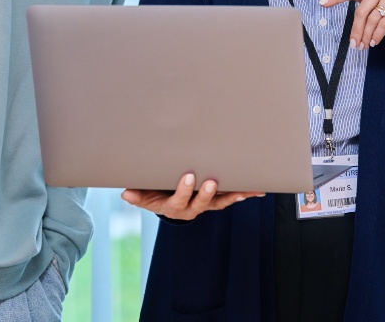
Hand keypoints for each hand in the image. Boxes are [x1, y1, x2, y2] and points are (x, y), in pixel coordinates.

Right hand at [121, 174, 264, 219]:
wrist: (167, 200)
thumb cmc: (154, 191)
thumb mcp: (144, 194)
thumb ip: (137, 194)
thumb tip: (125, 193)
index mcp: (173, 206)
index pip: (178, 200)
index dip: (183, 190)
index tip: (188, 176)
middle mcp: (191, 208)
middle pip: (201, 203)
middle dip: (207, 193)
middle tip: (212, 181)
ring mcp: (206, 205)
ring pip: (220, 202)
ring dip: (233, 196)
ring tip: (245, 191)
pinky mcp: (217, 200)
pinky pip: (232, 198)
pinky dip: (245, 194)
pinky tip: (258, 190)